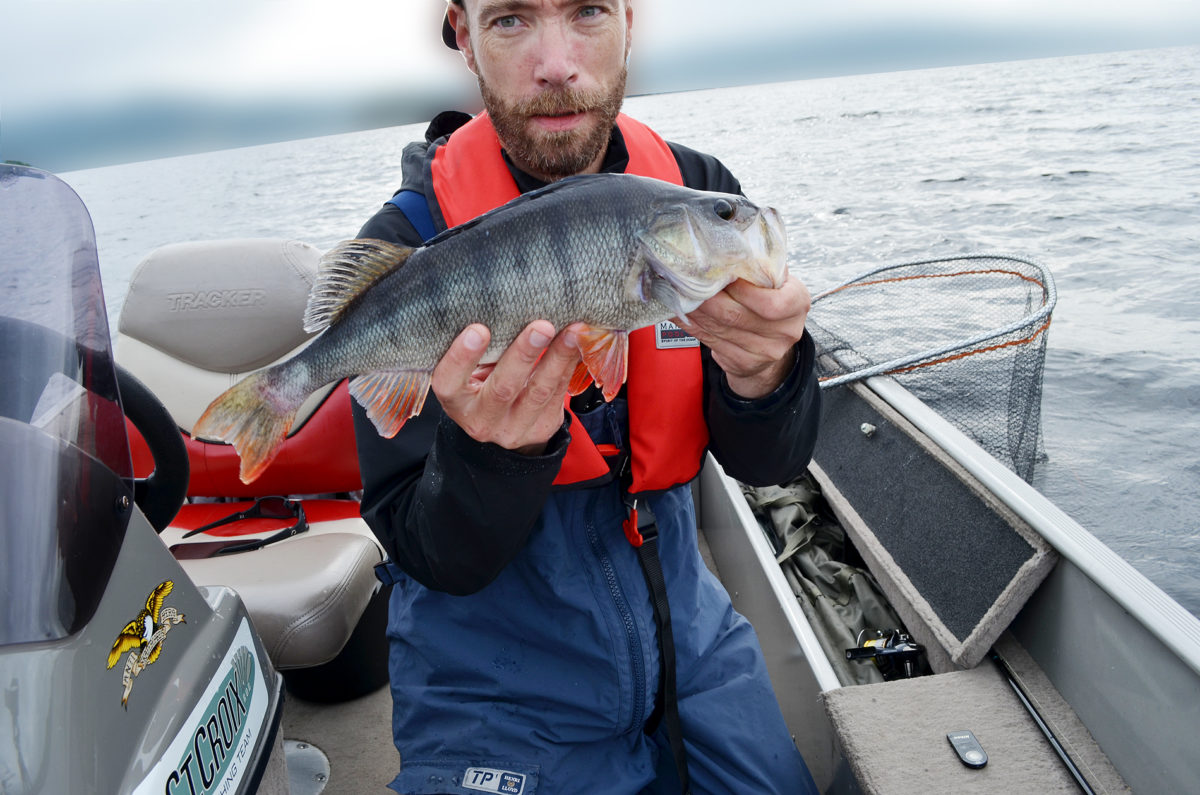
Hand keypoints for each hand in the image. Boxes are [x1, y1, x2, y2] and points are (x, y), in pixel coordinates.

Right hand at [432, 320, 583, 454]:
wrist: (502, 421)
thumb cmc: (481, 381)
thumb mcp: (470, 369)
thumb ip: (479, 348)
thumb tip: (504, 303)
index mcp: (456, 401)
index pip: (449, 382)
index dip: (461, 358)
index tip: (478, 330)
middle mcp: (481, 420)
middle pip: (502, 389)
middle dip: (524, 355)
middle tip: (542, 326)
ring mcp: (513, 429)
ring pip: (538, 392)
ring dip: (558, 358)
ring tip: (572, 332)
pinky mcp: (541, 429)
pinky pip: (558, 395)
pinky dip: (569, 365)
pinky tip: (577, 344)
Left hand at [678, 273, 810, 398]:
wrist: (771, 344)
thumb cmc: (770, 301)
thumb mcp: (776, 282)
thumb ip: (762, 267)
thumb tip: (732, 249)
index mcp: (797, 304)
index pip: (772, 303)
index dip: (742, 291)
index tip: (721, 275)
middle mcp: (785, 331)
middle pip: (737, 316)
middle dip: (708, 298)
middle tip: (688, 282)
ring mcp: (765, 352)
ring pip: (720, 329)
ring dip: (696, 311)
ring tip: (680, 294)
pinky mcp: (744, 363)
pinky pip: (712, 341)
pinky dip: (693, 326)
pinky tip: (682, 312)